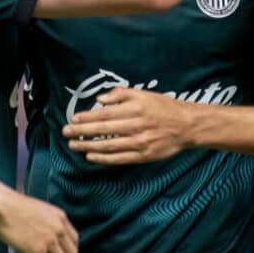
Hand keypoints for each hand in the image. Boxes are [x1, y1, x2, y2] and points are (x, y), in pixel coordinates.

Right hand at [0, 191, 77, 252]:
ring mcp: (49, 241)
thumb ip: (49, 223)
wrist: (2, 206)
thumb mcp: (40, 210)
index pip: (74, 240)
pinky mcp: (38, 251)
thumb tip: (49, 238)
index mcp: (60, 217)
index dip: (69, 251)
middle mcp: (59, 229)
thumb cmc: (14, 207)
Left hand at [62, 87, 195, 164]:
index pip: (105, 114)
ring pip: (109, 145)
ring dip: (88, 146)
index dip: (87, 117)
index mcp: (135, 108)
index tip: (73, 119)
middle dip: (82, 132)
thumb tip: (100, 99)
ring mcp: (140, 142)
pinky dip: (103, 158)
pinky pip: (119, 158)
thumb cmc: (164, 107)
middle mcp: (136, 125)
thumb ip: (121, 94)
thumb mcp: (144, 94)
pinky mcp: (143, 156)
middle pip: (103, 129)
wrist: (187, 126)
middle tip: (66, 133)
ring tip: (74, 145)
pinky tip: (90, 156)